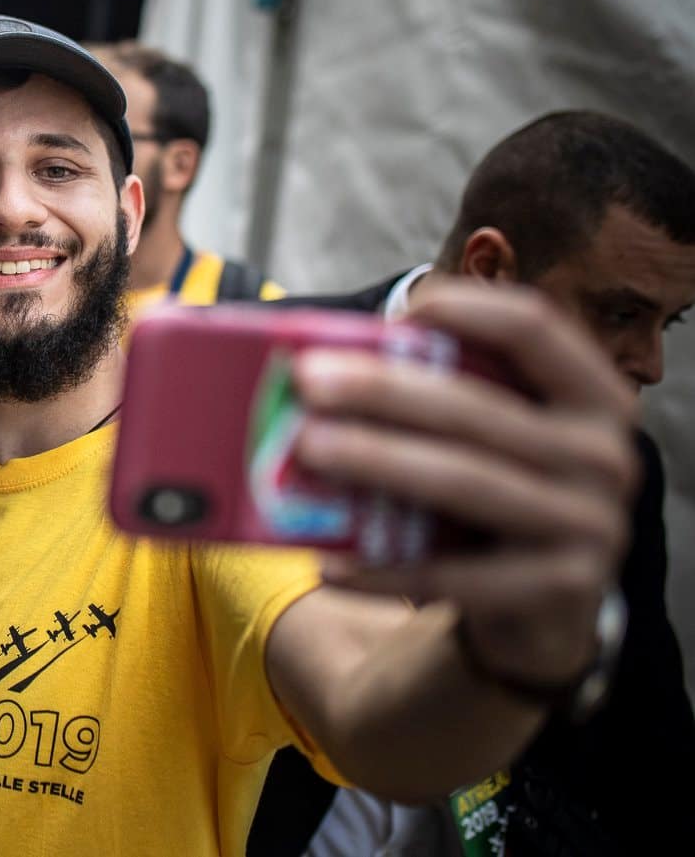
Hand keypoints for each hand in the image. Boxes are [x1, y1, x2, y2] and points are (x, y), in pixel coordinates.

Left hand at [291, 278, 636, 688]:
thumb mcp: (488, 433)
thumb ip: (437, 391)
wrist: (547, 602)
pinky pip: (457, 576)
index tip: (398, 311)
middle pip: (477, 409)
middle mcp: (605, 455)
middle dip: (384, 390)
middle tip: (307, 380)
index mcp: (591, 395)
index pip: (534, 327)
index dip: (466, 308)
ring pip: (465, 483)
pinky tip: (330, 563)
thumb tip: (316, 363)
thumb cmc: (497, 486)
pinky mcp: (564, 591)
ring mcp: (591, 526)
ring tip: (307, 448)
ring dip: (377, 461)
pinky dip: (386, 568)